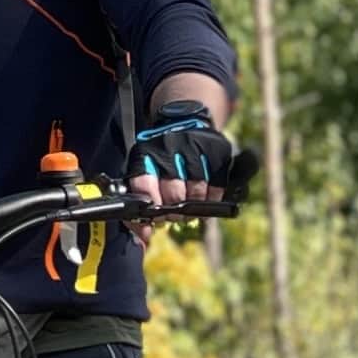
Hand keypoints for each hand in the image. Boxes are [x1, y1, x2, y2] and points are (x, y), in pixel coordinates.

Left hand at [126, 102, 256, 217]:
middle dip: (174, 212)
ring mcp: (195, 148)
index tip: (155, 218)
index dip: (151, 208)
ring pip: (196, 191)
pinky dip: (212, 198)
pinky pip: (216, 185)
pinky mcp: (217, 150)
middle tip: (175, 216)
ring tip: (190, 209)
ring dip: (194, 207)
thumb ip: (140, 202)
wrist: (185, 121)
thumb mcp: (143, 169)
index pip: (144, 185)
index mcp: (145, 153)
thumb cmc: (160, 156)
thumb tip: (143, 236)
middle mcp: (169, 148)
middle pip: (174, 192)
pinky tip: (206, 199)